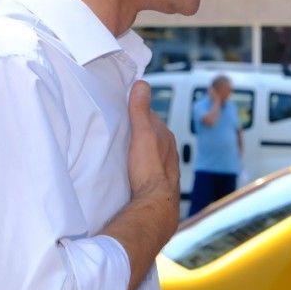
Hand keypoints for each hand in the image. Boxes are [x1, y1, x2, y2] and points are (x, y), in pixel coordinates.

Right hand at [126, 81, 179, 244]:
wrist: (155, 205)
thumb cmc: (148, 170)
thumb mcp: (142, 135)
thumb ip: (140, 111)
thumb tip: (142, 84)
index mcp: (166, 137)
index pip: (151, 117)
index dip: (138, 112)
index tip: (124, 109)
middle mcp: (169, 151)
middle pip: (152, 134)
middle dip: (140, 130)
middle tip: (121, 129)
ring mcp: (166, 168)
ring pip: (152, 151)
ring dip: (140, 149)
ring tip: (125, 149)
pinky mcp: (160, 183)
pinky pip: (150, 167)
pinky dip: (142, 164)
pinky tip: (134, 169)